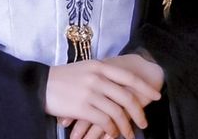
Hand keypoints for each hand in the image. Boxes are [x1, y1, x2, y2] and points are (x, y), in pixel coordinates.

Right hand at [45, 57, 160, 138]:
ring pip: (117, 111)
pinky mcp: (83, 107)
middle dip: (139, 112)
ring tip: (128, 134)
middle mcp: (97, 77)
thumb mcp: (85, 69)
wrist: (41, 85)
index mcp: (99, 66)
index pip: (128, 77)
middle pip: (126, 96)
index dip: (144, 87)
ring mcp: (90, 92)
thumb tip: (122, 86)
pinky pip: (105, 121)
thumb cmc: (64, 78)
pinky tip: (113, 134)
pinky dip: (112, 130)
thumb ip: (102, 75)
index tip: (156, 96)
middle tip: (144, 123)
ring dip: (126, 126)